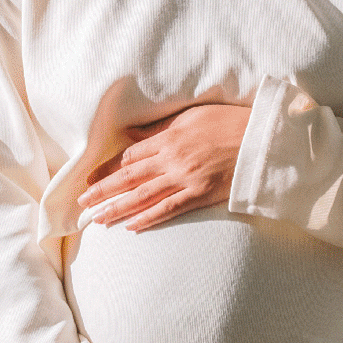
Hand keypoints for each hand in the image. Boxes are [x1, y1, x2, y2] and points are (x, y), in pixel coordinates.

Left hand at [76, 100, 251, 233]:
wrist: (260, 139)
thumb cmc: (227, 122)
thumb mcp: (191, 116)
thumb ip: (160, 129)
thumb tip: (131, 134)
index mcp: (169, 137)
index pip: (130, 155)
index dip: (107, 169)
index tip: (90, 179)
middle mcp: (172, 158)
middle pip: (130, 177)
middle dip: (104, 191)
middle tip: (82, 202)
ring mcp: (186, 178)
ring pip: (144, 196)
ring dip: (119, 208)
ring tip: (99, 218)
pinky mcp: (200, 194)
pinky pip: (169, 209)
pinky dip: (149, 218)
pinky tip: (132, 226)